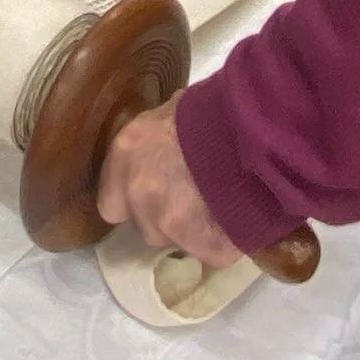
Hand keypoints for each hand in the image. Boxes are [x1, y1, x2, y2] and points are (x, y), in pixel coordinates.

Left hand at [96, 96, 239, 267]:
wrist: (248, 131)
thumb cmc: (208, 109)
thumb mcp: (169, 112)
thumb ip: (154, 142)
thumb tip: (159, 148)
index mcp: (125, 156)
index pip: (111, 205)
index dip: (131, 203)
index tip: (153, 195)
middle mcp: (139, 195)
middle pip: (146, 225)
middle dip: (166, 216)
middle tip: (193, 196)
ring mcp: (170, 226)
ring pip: (178, 240)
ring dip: (193, 229)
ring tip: (220, 204)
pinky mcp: (205, 246)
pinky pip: (212, 251)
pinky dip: (223, 239)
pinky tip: (236, 218)